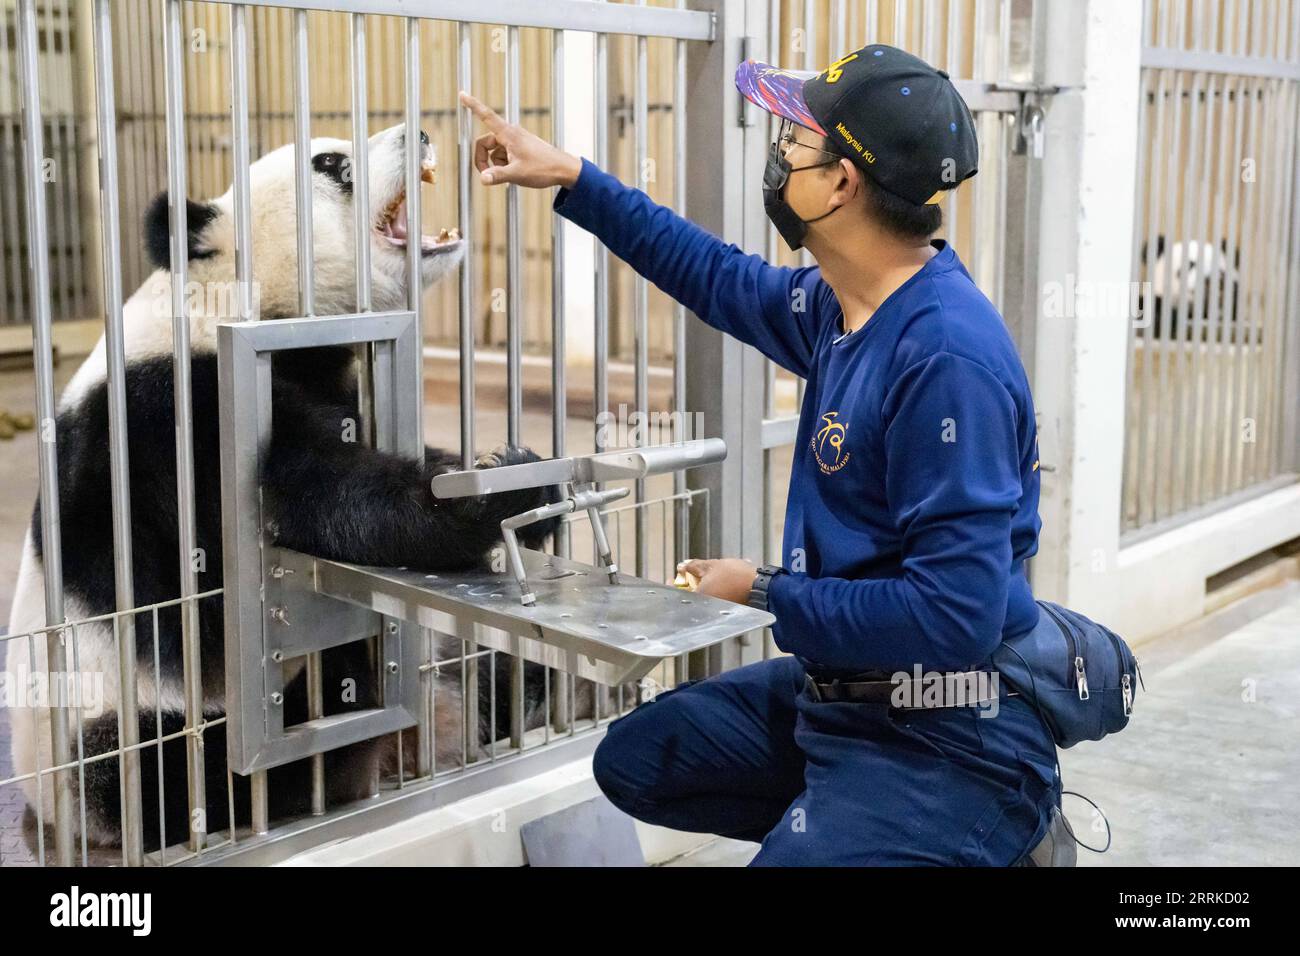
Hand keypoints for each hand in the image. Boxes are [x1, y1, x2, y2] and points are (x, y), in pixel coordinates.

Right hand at [459, 90, 582, 188]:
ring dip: (496, 165)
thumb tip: (483, 179)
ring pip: (495, 152)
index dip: (473, 105)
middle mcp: (511, 134)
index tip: (462, 94)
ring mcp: (516, 141)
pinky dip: (504, 165)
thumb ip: (498, 176)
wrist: (563, 169)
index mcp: (508, 134)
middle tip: (487, 176)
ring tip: (510, 175)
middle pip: (485, 143)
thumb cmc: (544, 168)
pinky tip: (515, 173)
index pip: (486, 116)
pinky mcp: (520, 148)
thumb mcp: (517, 174)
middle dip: (483, 159)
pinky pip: (504, 155)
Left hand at [677, 558, 757, 605]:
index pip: (678, 594)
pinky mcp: (727, 611)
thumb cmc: (736, 577)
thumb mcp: (712, 565)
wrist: (761, 587)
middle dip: (688, 586)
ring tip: (705, 576)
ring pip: (703, 599)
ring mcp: (717, 611)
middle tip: (688, 575)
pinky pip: (714, 601)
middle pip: (691, 598)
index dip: (672, 585)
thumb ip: (694, 566)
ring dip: (701, 588)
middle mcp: (706, 610)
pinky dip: (713, 592)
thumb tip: (682, 566)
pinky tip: (718, 582)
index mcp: (699, 599)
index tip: (671, 579)